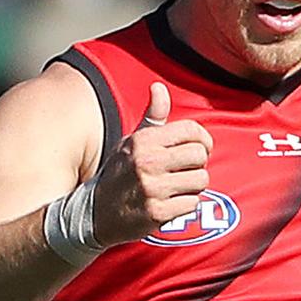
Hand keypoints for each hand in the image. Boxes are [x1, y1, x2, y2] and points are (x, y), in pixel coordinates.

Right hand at [90, 83, 212, 245]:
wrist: (96, 213)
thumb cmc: (121, 173)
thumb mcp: (132, 141)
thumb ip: (153, 116)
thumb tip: (159, 87)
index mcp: (143, 140)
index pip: (191, 130)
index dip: (203, 139)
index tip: (200, 148)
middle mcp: (147, 162)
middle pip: (200, 155)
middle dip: (198, 164)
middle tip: (186, 170)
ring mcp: (152, 188)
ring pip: (201, 180)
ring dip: (194, 186)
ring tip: (177, 186)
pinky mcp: (157, 213)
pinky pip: (193, 203)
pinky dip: (186, 205)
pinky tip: (171, 203)